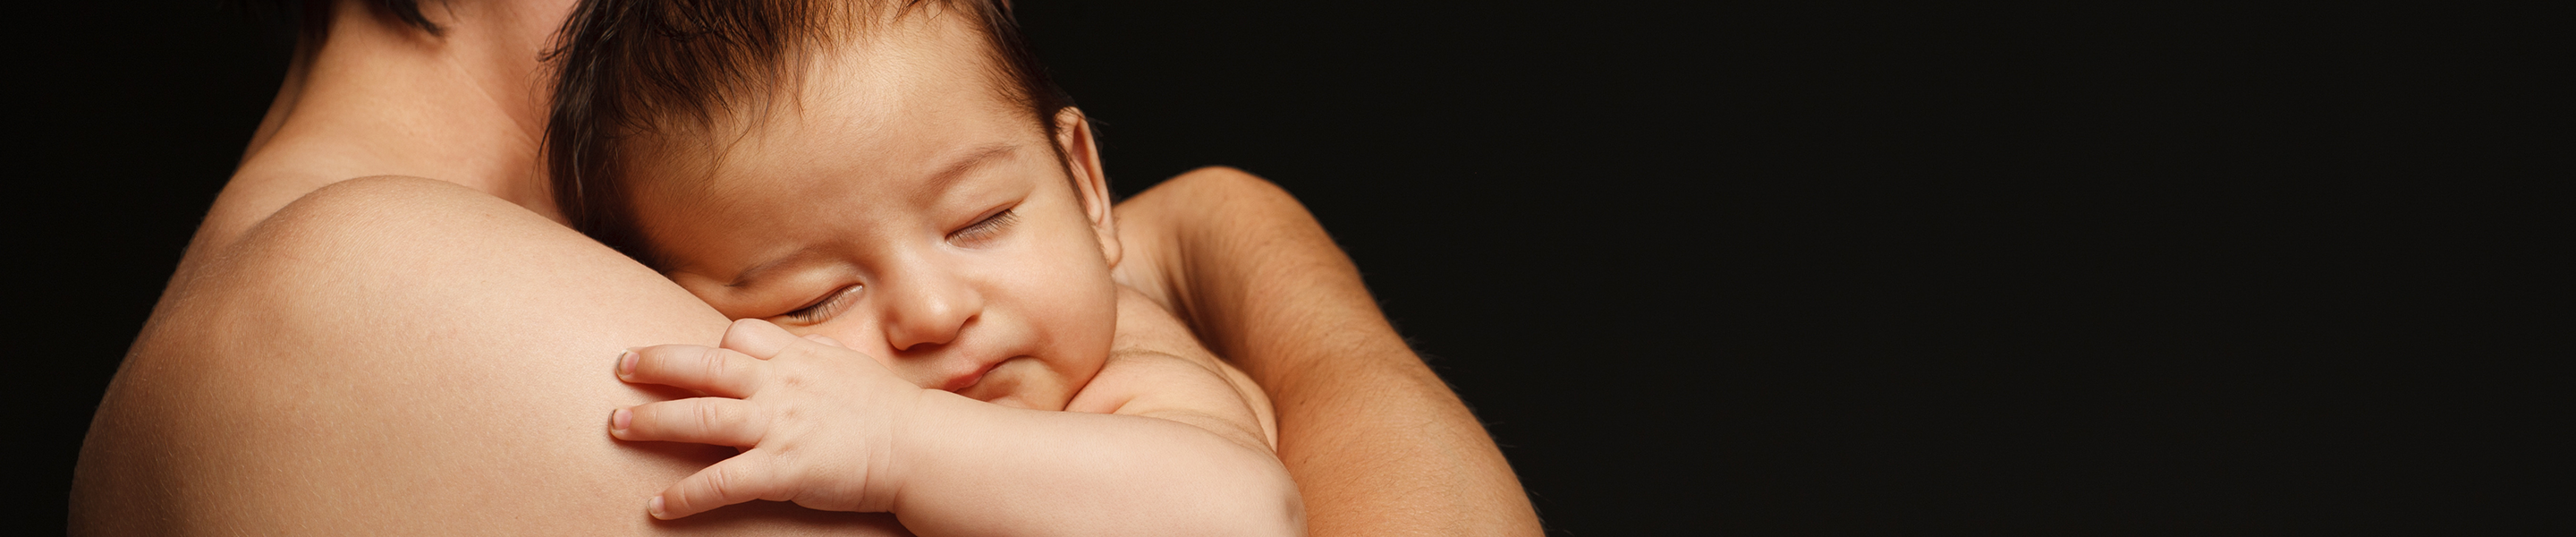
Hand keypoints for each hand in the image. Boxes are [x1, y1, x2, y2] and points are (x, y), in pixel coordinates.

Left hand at [610, 319, 926, 518]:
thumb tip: (795, 348)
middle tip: (621, 365)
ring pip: (697, 417)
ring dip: (651, 421)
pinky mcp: (779, 469)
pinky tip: (658, 507)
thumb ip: (814, 357)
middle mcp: (780, 384)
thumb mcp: (850, 367)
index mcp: (798, 358)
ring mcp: (776, 425)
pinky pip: (718, 483)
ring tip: (616, 426)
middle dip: (655, 363)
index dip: (713, 346)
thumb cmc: (891, 412)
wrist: (919, 448)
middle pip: (702, 365)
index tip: (693, 357)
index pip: (740, 336)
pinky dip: (684, 497)